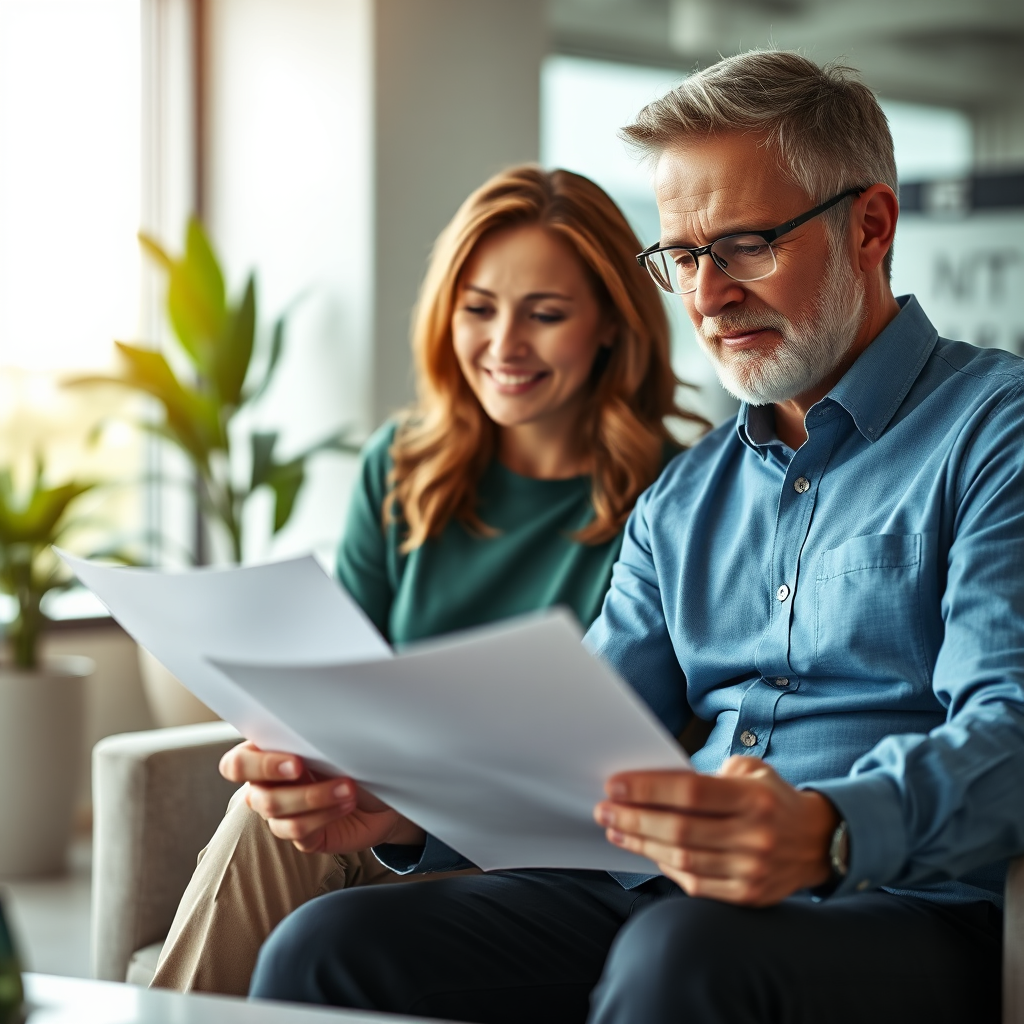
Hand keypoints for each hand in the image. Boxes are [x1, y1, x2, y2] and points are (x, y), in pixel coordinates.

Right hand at [219, 741, 424, 854]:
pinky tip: (345, 803)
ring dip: (315, 797)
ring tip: (347, 788)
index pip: (236, 764)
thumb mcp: (334, 741)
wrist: (386, 789)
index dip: (256, 765)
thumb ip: (310, 736)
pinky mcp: (304, 836)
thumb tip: (304, 725)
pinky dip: (324, 815)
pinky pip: (298, 831)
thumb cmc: (355, 757)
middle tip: (306, 769)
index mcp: (268, 756)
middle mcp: (269, 787)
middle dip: (283, 781)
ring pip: (278, 813)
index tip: (293, 760)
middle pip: (254, 793)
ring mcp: (284, 814)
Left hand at [594, 756, 838, 905]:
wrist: (818, 841)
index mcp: (755, 798)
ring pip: (682, 860)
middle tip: (604, 809)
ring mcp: (753, 871)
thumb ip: (707, 776)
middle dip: (634, 818)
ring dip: (641, 843)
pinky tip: (646, 850)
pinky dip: (666, 867)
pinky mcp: (748, 897)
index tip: (614, 785)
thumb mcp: (750, 771)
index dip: (648, 789)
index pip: (691, 793)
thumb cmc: (771, 798)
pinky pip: (696, 884)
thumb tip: (653, 783)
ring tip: (616, 828)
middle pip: (680, 829)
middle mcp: (756, 836)